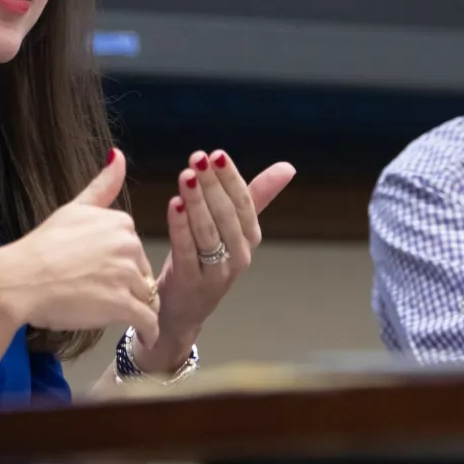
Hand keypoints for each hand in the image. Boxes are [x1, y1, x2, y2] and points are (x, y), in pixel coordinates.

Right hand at [0, 148, 160, 344]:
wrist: (18, 280)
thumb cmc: (40, 247)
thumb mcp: (72, 209)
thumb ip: (102, 185)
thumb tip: (117, 153)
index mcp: (121, 222)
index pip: (134, 250)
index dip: (120, 265)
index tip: (100, 275)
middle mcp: (129, 244)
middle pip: (143, 274)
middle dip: (129, 287)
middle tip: (99, 297)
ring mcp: (126, 275)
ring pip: (147, 298)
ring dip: (137, 310)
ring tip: (115, 317)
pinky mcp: (122, 304)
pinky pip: (149, 322)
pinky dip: (149, 332)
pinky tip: (143, 337)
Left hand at [136, 150, 295, 371]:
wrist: (183, 310)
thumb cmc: (207, 258)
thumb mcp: (232, 227)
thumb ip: (256, 196)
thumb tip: (288, 167)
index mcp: (249, 238)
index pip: (244, 203)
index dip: (231, 178)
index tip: (217, 154)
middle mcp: (238, 255)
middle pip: (226, 215)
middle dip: (212, 184)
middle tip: (197, 158)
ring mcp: (216, 272)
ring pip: (208, 232)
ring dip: (197, 201)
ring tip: (186, 176)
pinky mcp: (191, 282)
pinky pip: (186, 250)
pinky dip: (180, 226)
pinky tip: (174, 204)